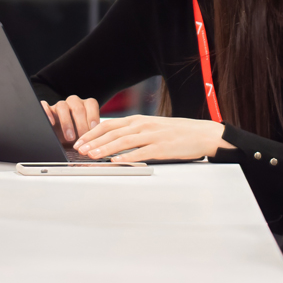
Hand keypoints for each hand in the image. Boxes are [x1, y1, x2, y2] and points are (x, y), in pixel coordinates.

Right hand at [41, 95, 99, 143]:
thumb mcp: (86, 136)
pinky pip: (45, 105)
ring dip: (66, 122)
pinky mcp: (47, 110)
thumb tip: (95, 141)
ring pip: (62, 106)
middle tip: (81, 137)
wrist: (62, 142)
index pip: (91, 104)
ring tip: (69, 137)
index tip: (93, 129)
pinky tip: (51, 122)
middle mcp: (73, 103)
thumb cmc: (78, 138)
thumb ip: (91, 135)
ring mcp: (60, 105)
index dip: (93, 116)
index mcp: (85, 105)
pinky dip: (47, 111)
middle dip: (80, 124)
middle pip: (77, 107)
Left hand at [72, 115, 235, 161]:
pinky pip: (141, 152)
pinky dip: (127, 157)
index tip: (79, 140)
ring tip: (92, 155)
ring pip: (123, 141)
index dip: (92, 132)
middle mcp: (142, 125)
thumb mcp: (151, 127)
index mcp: (138, 120)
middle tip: (80, 149)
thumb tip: (113, 140)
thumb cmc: (176, 132)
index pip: (109, 124)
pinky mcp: (162, 147)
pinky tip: (116, 162)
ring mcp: (152, 135)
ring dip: (105, 149)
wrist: (202, 133)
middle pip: (112, 132)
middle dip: (93, 141)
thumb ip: (133, 132)